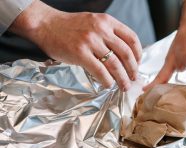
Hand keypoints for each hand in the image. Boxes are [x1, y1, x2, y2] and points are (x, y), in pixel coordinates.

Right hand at [10, 0, 141, 89]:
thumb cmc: (71, 26)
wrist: (46, 24)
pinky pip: (99, 71)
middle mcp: (101, 29)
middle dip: (133, 69)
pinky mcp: (79, 53)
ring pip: (114, 64)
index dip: (138, 54)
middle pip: (126, 53)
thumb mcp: (94, 22)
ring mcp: (90, 41)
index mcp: (107, 21)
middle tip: (134, 78)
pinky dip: (107, 80)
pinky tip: (108, 85)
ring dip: (122, 78)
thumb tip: (125, 55)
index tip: (138, 64)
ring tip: (124, 86)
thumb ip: (109, 34)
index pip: (132, 38)